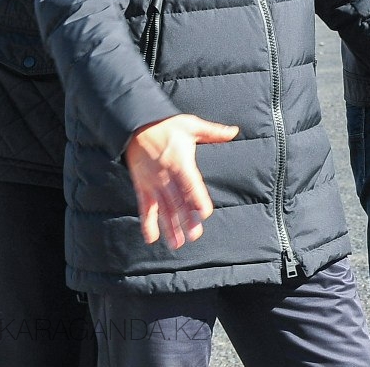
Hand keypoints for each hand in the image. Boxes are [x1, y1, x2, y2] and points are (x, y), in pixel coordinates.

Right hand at [125, 114, 238, 248]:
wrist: (134, 126)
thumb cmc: (166, 125)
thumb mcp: (191, 125)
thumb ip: (213, 132)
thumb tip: (235, 131)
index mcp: (180, 162)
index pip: (190, 183)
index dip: (197, 198)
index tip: (205, 213)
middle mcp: (166, 176)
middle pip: (177, 201)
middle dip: (185, 220)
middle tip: (194, 236)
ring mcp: (152, 183)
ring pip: (163, 208)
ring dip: (169, 227)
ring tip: (177, 244)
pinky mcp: (142, 187)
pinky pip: (145, 207)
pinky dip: (147, 223)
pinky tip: (151, 238)